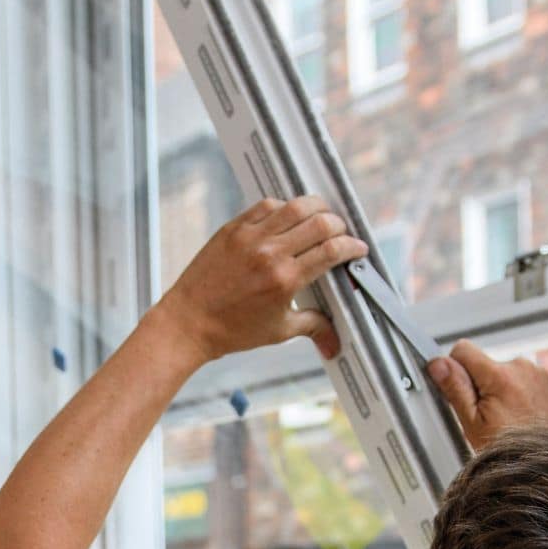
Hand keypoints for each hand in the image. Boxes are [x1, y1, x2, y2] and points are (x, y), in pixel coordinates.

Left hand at [153, 196, 368, 365]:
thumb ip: (313, 327)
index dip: (352, 246)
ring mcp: (250, 237)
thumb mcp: (279, 332)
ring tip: (322, 217)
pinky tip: (290, 216)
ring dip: (316, 208)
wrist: (189, 322)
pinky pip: (266, 205)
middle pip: (320, 223)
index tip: (358, 249)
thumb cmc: (233, 330)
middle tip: (341, 234)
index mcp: (286, 279)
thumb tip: (337, 343)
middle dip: (339, 226)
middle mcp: (270, 253)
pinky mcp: (233, 228)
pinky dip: (284, 206)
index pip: (332, 251)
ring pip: (295, 206)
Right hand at [426, 340, 547, 450]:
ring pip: (504, 373)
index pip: (462, 349)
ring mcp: (538, 373)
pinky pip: (523, 381)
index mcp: (499, 375)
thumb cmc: (516, 449)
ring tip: (508, 421)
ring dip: (500, 391)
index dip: (454, 369)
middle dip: (480, 385)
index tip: (460, 390)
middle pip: (484, 364)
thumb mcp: (474, 425)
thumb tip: (438, 364)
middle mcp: (521, 367)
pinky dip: (519, 396)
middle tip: (487, 417)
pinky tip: (522, 418)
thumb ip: (455, 389)